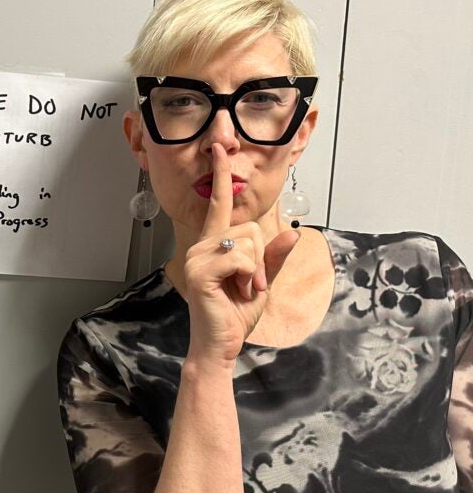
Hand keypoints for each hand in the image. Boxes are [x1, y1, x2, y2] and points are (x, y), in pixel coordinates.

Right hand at [183, 144, 298, 365]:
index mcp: (214, 244)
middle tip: (250, 284)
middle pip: (250, 227)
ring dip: (256, 270)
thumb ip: (274, 257)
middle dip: (261, 257)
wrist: (221, 344)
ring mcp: (199, 258)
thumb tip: (294, 231)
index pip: (218, 203)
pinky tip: (237, 291)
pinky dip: (249, 276)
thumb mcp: (262, 280)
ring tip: (243, 290)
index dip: (220, 175)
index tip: (220, 147)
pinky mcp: (201, 272)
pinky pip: (240, 258)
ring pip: (247, 242)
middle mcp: (202, 246)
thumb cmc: (235, 314)